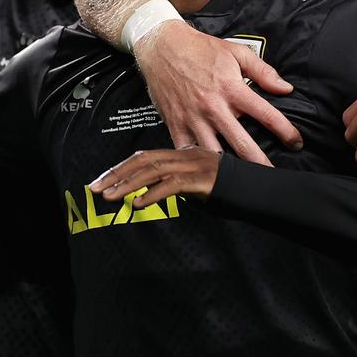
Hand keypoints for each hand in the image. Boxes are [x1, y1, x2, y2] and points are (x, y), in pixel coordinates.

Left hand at [90, 146, 221, 206]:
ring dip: (127, 185)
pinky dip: (152, 194)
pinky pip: (172, 185)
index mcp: (185, 153)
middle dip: (116, 174)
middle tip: (95, 188)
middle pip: (143, 160)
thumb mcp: (199, 186)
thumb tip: (154, 192)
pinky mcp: (204, 179)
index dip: (122, 168)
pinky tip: (138, 203)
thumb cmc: (233, 191)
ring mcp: (196, 165)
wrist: (262, 191)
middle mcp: (188, 155)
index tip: (103, 181)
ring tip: (109, 197)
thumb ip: (178, 185)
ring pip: (153, 171)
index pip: (146, 157)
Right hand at [134, 21, 302, 165]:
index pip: (267, 115)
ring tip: (242, 181)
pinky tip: (207, 175)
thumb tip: (286, 89)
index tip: (296, 143)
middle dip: (261, 164)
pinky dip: (196, 164)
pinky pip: (187, 152)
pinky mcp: (175, 124)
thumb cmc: (201, 48)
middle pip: (243, 144)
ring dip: (228, 169)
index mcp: (232, 89)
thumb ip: (263, 71)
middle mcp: (214, 107)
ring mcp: (193, 118)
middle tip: (273, 177)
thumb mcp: (236, 52)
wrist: (161, 46)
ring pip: (214, 154)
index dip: (286, 132)